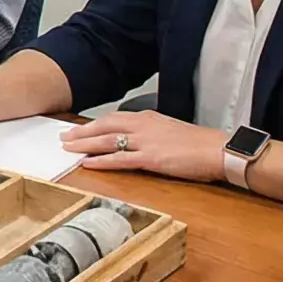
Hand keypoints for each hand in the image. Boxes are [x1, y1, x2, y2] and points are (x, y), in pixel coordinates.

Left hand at [58, 111, 229, 182]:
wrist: (218, 149)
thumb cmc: (199, 144)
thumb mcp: (171, 131)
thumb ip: (151, 133)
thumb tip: (137, 140)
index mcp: (148, 118)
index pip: (114, 118)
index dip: (94, 124)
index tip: (79, 128)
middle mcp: (143, 126)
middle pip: (104, 126)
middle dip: (82, 132)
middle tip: (64, 136)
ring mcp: (146, 142)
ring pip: (107, 141)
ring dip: (84, 145)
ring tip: (68, 148)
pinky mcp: (151, 159)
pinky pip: (120, 159)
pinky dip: (101, 161)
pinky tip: (87, 163)